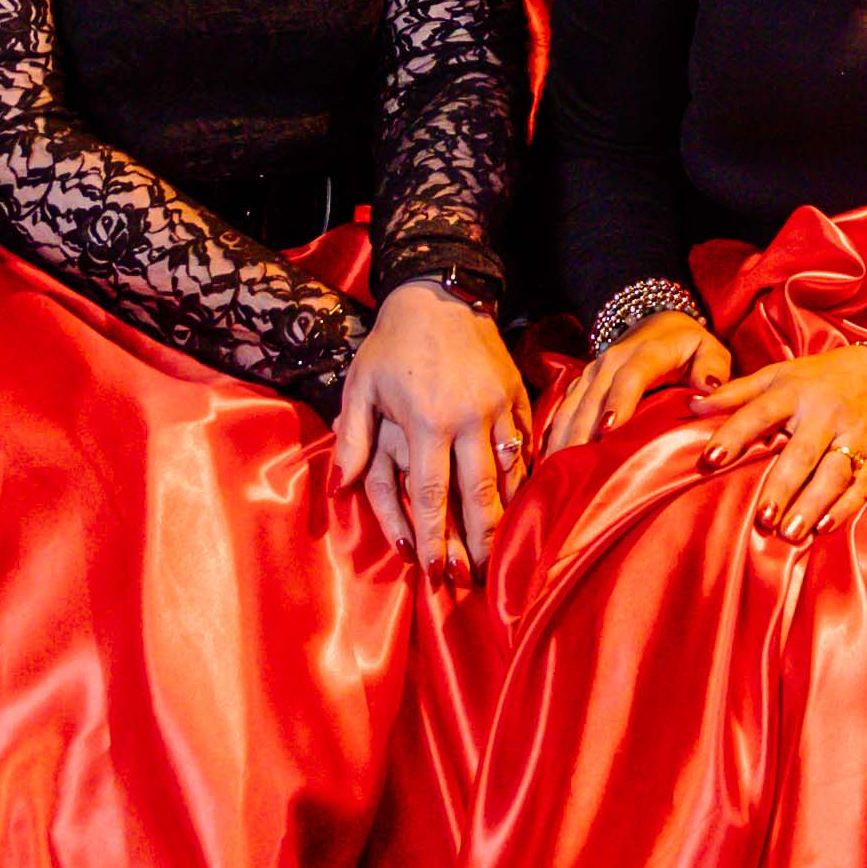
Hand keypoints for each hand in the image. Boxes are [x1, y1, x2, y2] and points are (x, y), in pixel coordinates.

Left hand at [333, 279, 531, 580]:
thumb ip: (353, 439)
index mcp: (426, 421)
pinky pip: (526, 446)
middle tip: (481, 576)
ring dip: (509, 515)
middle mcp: (468, 419)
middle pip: (479, 494)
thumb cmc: (392, 343)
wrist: (439, 291)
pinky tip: (525, 502)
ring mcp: (499, 406)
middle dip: (480, 541)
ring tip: (507, 550)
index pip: (430, 494)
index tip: (436, 571)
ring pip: (510, 474)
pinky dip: (526, 477)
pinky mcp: (518, 395)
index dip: (433, 537)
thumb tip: (340, 488)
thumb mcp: (361, 386)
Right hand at [539, 302, 729, 453]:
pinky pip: (563, 410)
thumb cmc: (690, 349)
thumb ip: (713, 368)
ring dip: (561, 438)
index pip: (631, 376)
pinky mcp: (581, 384)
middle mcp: (612, 360)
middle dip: (581, 432)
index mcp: (647, 353)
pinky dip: (554, 435)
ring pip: (572, 405)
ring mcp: (592, 372)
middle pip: (592, 397)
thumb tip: (708, 389)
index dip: (619, 401)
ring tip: (554, 474)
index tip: (609, 430)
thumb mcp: (710, 351)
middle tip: (573, 469)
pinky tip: (547, 464)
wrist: (660, 324)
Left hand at [696, 338, 866, 541]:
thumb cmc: (818, 378)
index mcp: (796, 391)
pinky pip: (863, 484)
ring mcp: (858, 434)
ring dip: (812, 504)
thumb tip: (692, 405)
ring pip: (834, 473)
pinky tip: (824, 527)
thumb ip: (736, 393)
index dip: (734, 434)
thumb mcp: (777, 375)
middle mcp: (827, 412)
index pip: (760, 413)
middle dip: (783, 486)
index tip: (710, 459)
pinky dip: (844, 507)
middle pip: (803, 453)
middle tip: (762, 518)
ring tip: (788, 533)